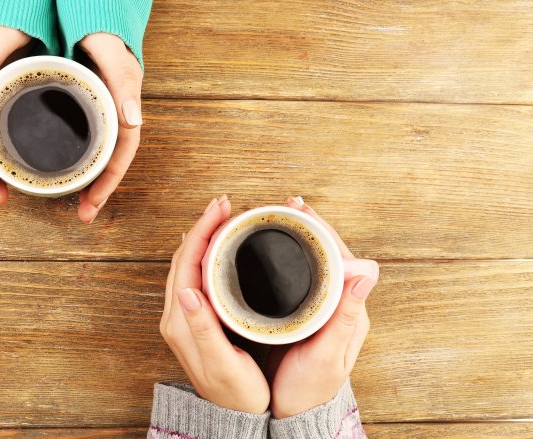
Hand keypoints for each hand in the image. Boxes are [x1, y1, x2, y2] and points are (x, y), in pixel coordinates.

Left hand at [76, 33, 143, 222]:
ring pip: (95, 151)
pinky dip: (73, 157)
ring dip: (86, 178)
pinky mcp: (79, 104)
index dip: (109, 180)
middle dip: (98, 189)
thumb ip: (123, 80)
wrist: (89, 9)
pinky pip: (79, 137)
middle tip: (84, 214)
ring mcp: (95, 109)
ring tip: (75, 202)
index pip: (122, 151)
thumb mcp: (113, 52)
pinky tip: (59, 167)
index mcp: (123, 104)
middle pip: (108, 158)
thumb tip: (134, 121)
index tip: (93, 204)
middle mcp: (111, 111)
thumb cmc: (102, 28)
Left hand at [160, 196, 270, 413]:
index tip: (221, 208)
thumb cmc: (235, 393)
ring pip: (189, 263)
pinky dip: (206, 253)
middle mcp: (177, 315)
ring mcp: (184, 315)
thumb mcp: (222, 363)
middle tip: (225, 204)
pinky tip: (220, 246)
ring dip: (204, 236)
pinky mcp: (194, 318)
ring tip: (224, 217)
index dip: (203, 231)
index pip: (187, 263)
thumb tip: (187, 290)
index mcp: (181, 321)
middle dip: (203, 226)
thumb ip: (203, 328)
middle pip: (184, 257)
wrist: (232, 415)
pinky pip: (195, 274)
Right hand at [267, 196, 378, 418]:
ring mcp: (322, 308)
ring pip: (315, 263)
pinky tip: (274, 250)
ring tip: (282, 217)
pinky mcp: (305, 314)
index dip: (322, 231)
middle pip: (328, 255)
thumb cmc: (310, 389)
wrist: (295, 412)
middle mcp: (339, 305)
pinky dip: (289, 257)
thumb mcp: (326, 355)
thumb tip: (368, 271)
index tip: (301, 211)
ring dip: (300, 238)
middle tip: (289, 204)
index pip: (342, 258)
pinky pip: (300, 276)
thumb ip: (344, 316)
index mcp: (350, 311)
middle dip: (310, 227)